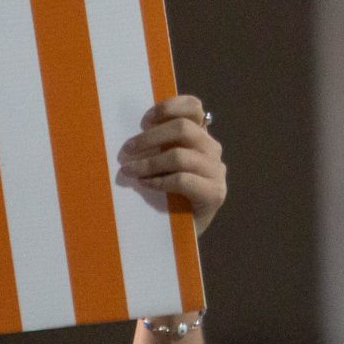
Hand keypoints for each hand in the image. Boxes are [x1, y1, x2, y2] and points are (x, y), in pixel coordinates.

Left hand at [116, 95, 225, 235]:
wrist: (179, 237)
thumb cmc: (164, 197)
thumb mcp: (159, 165)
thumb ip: (155, 146)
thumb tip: (128, 136)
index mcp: (200, 137)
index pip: (193, 107)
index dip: (168, 107)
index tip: (144, 120)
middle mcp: (212, 150)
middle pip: (183, 128)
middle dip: (150, 137)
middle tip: (126, 150)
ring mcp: (216, 172)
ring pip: (180, 155)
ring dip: (149, 162)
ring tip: (129, 171)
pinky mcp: (215, 193)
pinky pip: (183, 179)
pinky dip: (159, 180)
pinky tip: (145, 185)